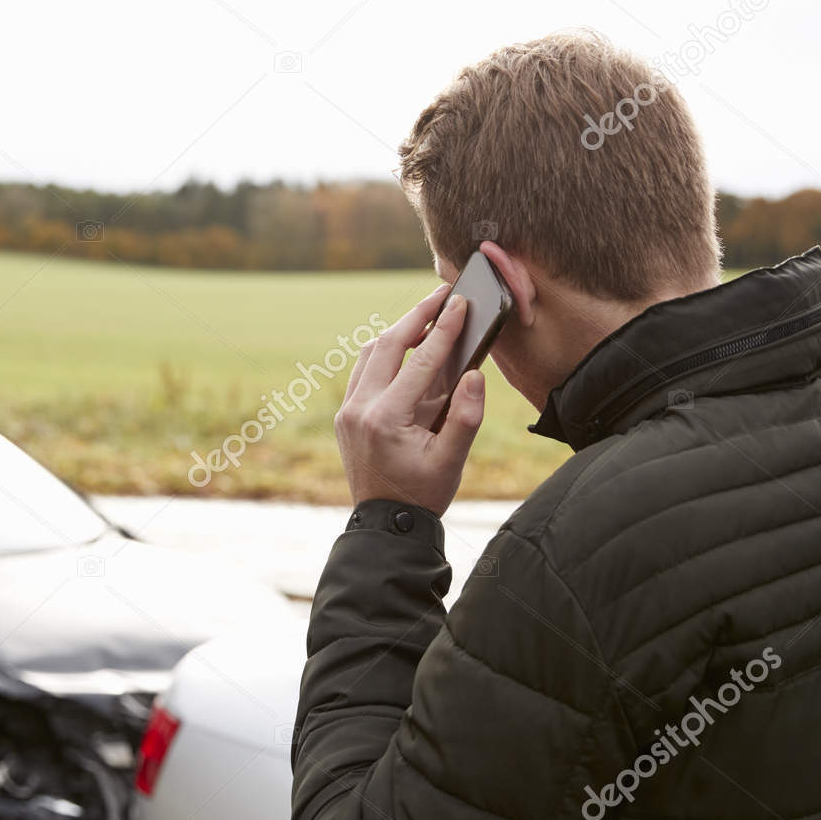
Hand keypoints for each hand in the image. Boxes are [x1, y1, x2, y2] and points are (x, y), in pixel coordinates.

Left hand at [333, 284, 487, 515]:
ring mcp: (348, 411)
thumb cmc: (423, 494)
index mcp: (386, 418)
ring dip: (398, 332)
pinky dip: (384, 354)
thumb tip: (474, 374)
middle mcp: (360, 409)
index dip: (443, 328)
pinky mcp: (346, 415)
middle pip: (386, 345)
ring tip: (428, 316)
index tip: (460, 302)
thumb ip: (466, 417)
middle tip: (443, 295)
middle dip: (416, 316)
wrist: (386, 525)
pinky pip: (363, 371)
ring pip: (369, 354)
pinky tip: (406, 347)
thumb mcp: (452, 460)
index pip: (420, 361)